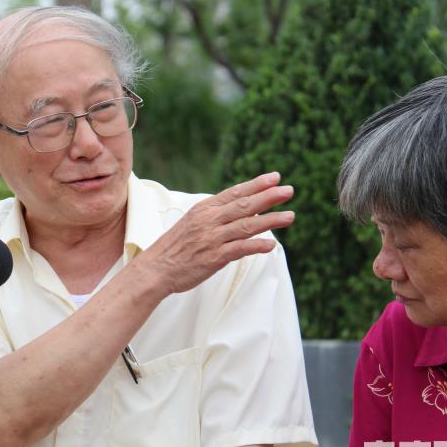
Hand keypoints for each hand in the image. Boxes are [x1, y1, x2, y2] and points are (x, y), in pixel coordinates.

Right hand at [139, 172, 294, 296]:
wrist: (155, 268)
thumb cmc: (175, 247)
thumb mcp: (192, 223)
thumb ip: (216, 216)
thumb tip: (244, 211)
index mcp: (204, 209)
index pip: (234, 192)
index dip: (256, 185)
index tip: (275, 177)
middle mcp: (209, 220)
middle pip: (244, 206)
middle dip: (268, 197)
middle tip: (288, 190)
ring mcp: (212, 238)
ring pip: (246, 226)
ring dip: (270, 221)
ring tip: (290, 216)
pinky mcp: (214, 257)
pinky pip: (239, 249)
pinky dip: (256, 246)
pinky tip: (271, 245)